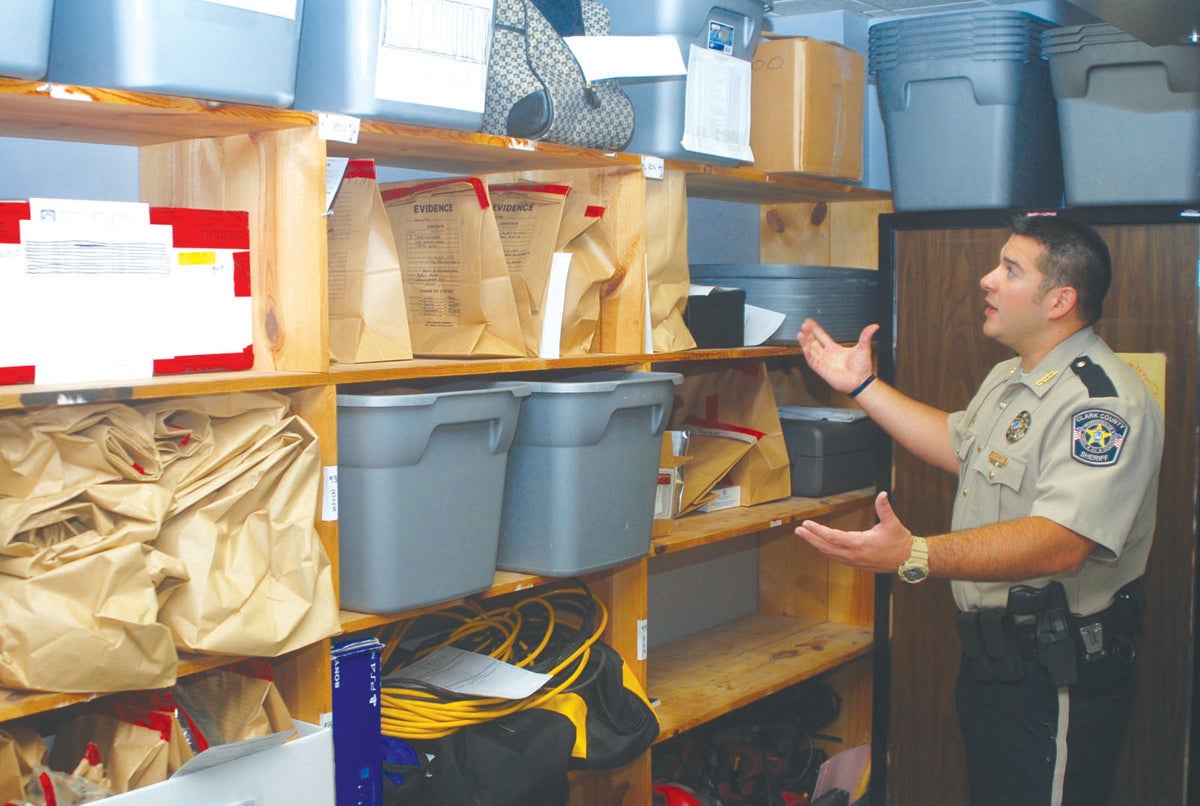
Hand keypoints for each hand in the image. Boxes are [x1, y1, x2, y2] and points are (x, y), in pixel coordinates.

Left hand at [795, 491, 912, 574]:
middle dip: (811, 538)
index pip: (833, 538)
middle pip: (826, 547)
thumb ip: (885, 508)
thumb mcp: (893, 523)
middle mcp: (854, 554)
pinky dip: (825, 550)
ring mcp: (854, 561)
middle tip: (799, 530)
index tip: (807, 524)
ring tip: (805, 535)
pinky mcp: (856, 563)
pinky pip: (835, 557)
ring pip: (829, 554)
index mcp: (860, 544)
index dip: (818, 531)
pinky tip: (820, 545)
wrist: (908, 560)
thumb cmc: (900, 542)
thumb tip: (883, 494)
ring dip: (816, 544)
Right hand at [796, 319, 878, 394]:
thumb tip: (874, 326)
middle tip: (804, 325)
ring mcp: (824, 362)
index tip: (810, 323)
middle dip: (808, 334)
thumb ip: (866, 336)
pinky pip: (812, 360)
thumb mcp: (863, 348)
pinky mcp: (822, 370)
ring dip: (805, 342)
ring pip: (811, 350)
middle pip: (814, 342)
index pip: (822, 337)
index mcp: (835, 349)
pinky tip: (804, 346)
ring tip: (801, 333)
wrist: (861, 381)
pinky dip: (807, 353)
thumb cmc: (862, 368)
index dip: (816, 330)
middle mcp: (828, 355)